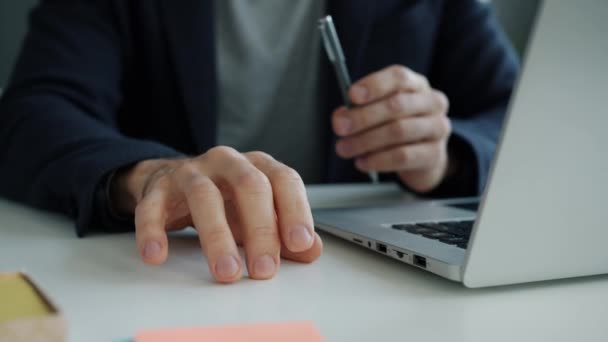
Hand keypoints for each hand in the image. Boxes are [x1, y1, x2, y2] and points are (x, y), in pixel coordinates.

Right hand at [111, 147, 322, 282]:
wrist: (173, 180)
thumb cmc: (225, 199)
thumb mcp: (258, 214)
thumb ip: (285, 232)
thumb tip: (312, 251)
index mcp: (258, 165)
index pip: (283, 180)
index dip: (294, 210)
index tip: (300, 244)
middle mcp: (227, 162)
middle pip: (249, 186)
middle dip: (260, 230)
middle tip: (264, 270)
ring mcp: (191, 172)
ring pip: (205, 197)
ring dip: (217, 237)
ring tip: (226, 272)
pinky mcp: (158, 188)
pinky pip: (152, 207)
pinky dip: (154, 231)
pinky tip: (158, 255)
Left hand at [332, 65, 451, 192]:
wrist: (424, 157)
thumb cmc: (398, 126)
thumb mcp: (380, 112)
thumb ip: (360, 110)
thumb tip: (341, 118)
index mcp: (417, 85)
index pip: (399, 77)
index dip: (374, 85)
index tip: (351, 95)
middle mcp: (432, 102)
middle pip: (397, 105)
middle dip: (363, 116)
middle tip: (340, 127)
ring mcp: (437, 128)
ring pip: (398, 131)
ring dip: (365, 141)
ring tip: (345, 148)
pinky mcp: (434, 154)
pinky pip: (403, 156)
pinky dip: (377, 160)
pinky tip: (362, 162)